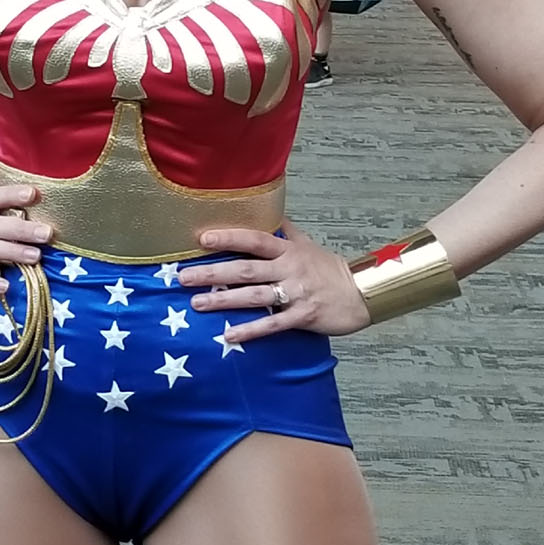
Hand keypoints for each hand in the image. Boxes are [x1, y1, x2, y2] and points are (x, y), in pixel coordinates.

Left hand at [177, 221, 371, 343]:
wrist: (360, 294)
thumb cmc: (329, 269)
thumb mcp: (306, 244)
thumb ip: (284, 230)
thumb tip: (265, 210)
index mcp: (288, 250)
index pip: (255, 240)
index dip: (230, 238)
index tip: (202, 239)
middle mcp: (289, 269)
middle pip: (246, 269)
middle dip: (213, 273)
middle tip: (183, 277)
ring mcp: (296, 293)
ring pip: (254, 296)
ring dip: (224, 300)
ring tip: (197, 303)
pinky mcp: (302, 317)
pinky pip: (272, 324)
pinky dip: (250, 330)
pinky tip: (229, 335)